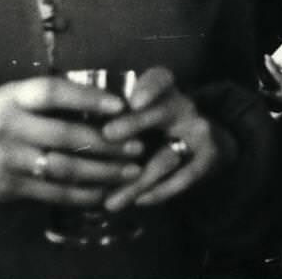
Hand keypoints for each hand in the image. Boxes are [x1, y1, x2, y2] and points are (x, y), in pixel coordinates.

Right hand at [0, 75, 145, 208]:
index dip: (89, 97)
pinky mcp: (10, 188)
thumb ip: (44, 100)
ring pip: (65, 168)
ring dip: (102, 172)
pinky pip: (53, 194)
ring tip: (131, 171)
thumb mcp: (7, 98)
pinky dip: (82, 195)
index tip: (120, 105)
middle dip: (108, 143)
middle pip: (67, 135)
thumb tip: (99, 99)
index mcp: (12, 96)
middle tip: (138, 146)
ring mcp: (9, 160)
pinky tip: (104, 194)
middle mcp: (10, 126)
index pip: (54, 92)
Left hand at [97, 66, 232, 210]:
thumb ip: (115, 116)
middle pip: (162, 112)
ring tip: (110, 200)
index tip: (132, 101)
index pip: (161, 79)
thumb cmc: (159, 125)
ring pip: (166, 157)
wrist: (206, 142)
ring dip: (137, 180)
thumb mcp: (144, 112)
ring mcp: (198, 133)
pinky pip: (182, 178)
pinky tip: (137, 202)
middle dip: (135, 123)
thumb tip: (72, 129)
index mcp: (165, 91)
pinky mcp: (208, 159)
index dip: (149, 87)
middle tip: (108, 134)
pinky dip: (159, 192)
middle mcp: (183, 107)